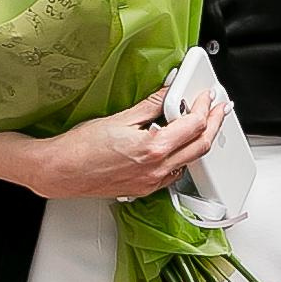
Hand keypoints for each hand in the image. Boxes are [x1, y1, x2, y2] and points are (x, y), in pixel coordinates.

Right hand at [26, 89, 222, 201]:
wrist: (60, 171)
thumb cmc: (80, 148)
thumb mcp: (120, 118)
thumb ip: (150, 105)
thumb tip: (167, 92)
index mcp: (153, 148)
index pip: (194, 125)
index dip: (205, 107)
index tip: (208, 96)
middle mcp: (157, 169)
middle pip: (201, 146)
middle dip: (214, 124)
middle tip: (219, 109)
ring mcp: (152, 182)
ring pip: (190, 162)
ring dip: (200, 142)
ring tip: (202, 124)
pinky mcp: (144, 189)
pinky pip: (174, 174)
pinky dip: (182, 158)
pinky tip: (178, 147)